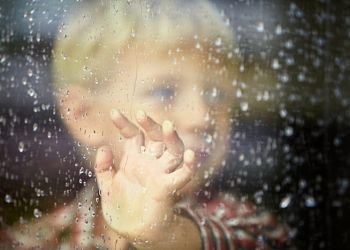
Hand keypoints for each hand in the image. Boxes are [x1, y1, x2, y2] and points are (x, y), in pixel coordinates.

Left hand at [94, 109, 194, 241]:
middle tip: (141, 113)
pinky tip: (190, 154)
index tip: (113, 112)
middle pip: (154, 137)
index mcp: (134, 159)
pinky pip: (182, 175)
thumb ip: (104, 168)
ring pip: (172, 151)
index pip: (132, 135)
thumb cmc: (121, 208)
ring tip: (168, 125)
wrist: (133, 231)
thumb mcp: (107, 186)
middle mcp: (149, 163)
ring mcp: (160, 174)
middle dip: (149, 125)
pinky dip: (188, 165)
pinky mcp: (167, 188)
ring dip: (172, 138)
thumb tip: (103, 147)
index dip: (124, 124)